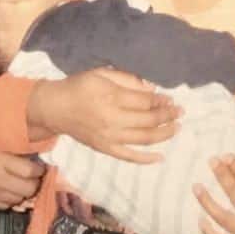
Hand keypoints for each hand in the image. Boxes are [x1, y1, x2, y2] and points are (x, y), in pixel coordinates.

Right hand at [0, 134, 44, 209]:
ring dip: (25, 192)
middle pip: (29, 189)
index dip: (40, 169)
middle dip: (36, 182)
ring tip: (24, 182)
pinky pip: (4, 206)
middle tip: (35, 174)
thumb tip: (25, 140)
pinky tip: (11, 191)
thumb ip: (5, 141)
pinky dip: (12, 200)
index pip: (31, 171)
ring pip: (18, 200)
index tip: (41, 163)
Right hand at [29, 67, 180, 163]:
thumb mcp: (103, 73)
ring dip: (164, 134)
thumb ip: (128, 80)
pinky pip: (128, 156)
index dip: (162, 101)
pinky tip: (160, 157)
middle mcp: (112, 119)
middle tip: (180, 112)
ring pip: (143, 139)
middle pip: (148, 120)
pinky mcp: (104, 148)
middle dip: (168, 116)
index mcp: (112, 98)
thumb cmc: (79, 87)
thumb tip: (152, 90)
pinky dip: (145, 159)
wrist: (54, 108)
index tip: (171, 99)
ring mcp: (108, 137)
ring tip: (177, 128)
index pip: (145, 102)